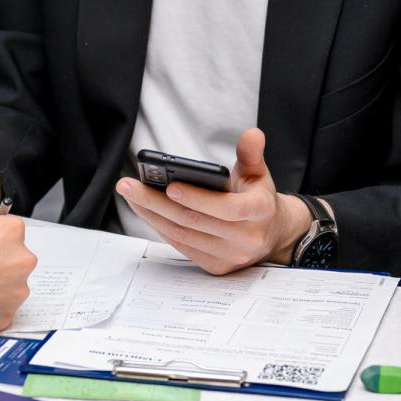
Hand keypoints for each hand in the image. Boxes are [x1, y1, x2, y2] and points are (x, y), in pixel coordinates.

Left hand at [113, 129, 306, 274]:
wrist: (271, 234)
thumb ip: (251, 154)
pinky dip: (160, 227)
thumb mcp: (259, 173)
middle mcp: (246, 238)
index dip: (197, 198)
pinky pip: (182, 246)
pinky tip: (145, 211)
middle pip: (194, 221)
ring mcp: (230, 256)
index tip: (170, 186)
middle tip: (128, 185)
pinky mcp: (216, 266)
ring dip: (151, 215)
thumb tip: (251, 134)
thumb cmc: (258, 198)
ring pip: (182, 235)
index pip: (227, 209)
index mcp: (260, 211)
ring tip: (131, 194)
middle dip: (156, 202)